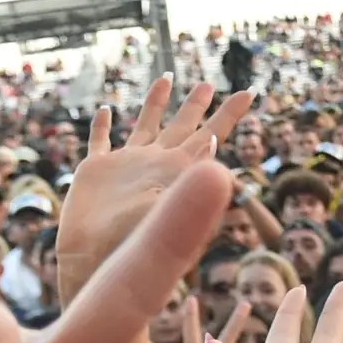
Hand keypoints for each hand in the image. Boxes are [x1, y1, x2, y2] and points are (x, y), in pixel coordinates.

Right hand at [57, 78, 255, 307]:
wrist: (92, 263)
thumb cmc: (132, 244)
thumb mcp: (171, 211)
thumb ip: (194, 185)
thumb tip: (222, 155)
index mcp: (178, 170)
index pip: (212, 134)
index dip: (231, 113)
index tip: (250, 92)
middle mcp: (156, 163)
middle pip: (181, 125)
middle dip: (195, 104)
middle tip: (206, 84)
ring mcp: (126, 165)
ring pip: (144, 125)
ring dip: (155, 103)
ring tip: (166, 79)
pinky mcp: (96, 170)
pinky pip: (100, 141)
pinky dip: (102, 126)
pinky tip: (106, 111)